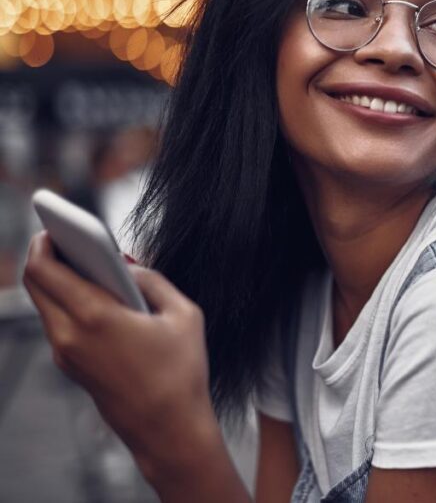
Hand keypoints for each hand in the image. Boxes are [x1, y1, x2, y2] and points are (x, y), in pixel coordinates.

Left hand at [21, 231, 216, 476]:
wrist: (169, 428)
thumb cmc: (182, 371)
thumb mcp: (184, 314)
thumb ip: (154, 280)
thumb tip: (130, 266)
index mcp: (95, 315)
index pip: (45, 267)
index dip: (44, 240)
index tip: (54, 223)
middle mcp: (70, 335)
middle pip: (36, 283)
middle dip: (47, 255)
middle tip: (67, 237)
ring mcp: (66, 354)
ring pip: (45, 304)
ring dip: (58, 280)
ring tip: (84, 261)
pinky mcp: (71, 366)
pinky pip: (58, 323)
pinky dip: (69, 302)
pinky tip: (95, 293)